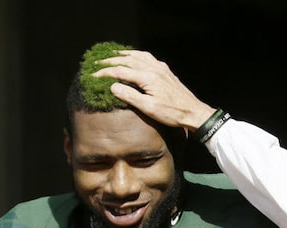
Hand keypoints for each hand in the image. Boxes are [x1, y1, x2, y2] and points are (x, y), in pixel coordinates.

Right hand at [93, 50, 216, 131]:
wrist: (193, 112)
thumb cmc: (172, 113)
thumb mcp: (149, 108)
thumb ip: (130, 96)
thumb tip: (112, 86)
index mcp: (148, 77)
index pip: (121, 71)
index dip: (105, 73)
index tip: (92, 76)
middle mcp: (154, 68)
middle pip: (127, 59)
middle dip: (110, 61)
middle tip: (97, 63)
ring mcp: (160, 68)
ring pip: (137, 55)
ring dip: (123, 55)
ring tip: (111, 56)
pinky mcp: (165, 71)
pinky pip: (147, 57)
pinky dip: (136, 55)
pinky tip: (133, 57)